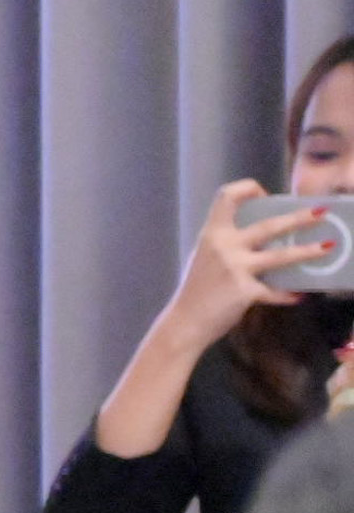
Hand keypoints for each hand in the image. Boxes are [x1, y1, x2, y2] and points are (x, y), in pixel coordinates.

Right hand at [167, 178, 323, 344]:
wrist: (184, 322)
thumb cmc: (196, 289)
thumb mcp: (206, 257)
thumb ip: (230, 244)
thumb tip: (266, 237)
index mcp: (212, 233)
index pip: (227, 197)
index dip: (248, 189)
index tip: (265, 196)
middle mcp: (223, 246)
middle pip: (267, 225)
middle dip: (299, 218)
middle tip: (321, 212)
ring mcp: (235, 268)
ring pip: (280, 256)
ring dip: (307, 251)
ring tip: (328, 247)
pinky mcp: (244, 292)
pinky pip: (274, 290)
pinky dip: (288, 295)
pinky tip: (299, 296)